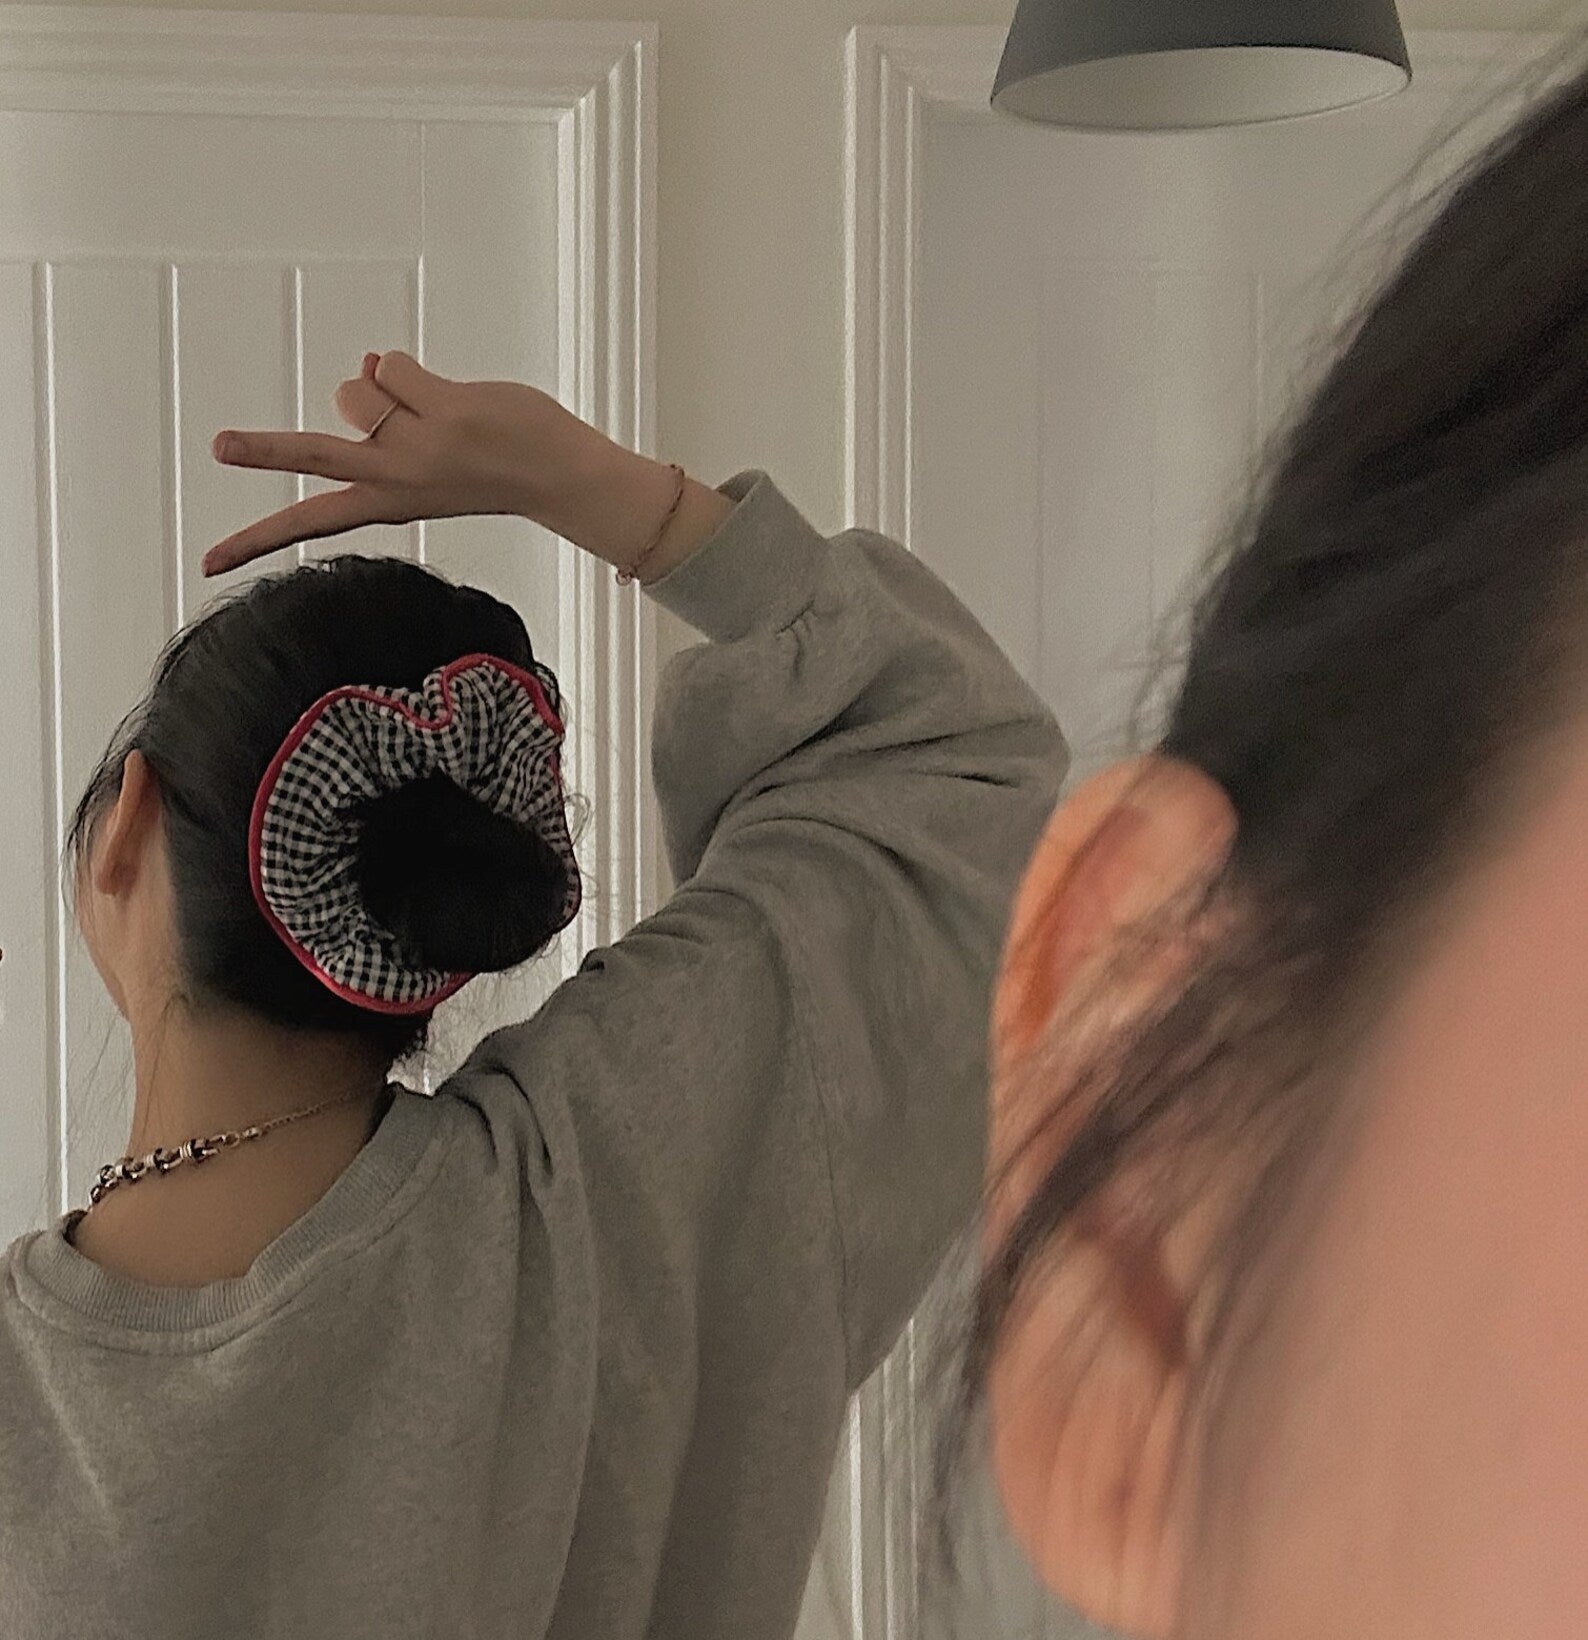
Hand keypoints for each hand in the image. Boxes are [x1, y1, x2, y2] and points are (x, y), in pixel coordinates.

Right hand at [201, 351, 609, 575]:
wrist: (559, 476)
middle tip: (217, 446)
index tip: (208, 562)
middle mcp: (395, 481)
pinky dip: (410, 371)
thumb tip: (366, 364)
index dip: (255, 539)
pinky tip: (449, 397)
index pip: (310, 522)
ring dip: (386, 386)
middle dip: (263, 451)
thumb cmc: (495, 464)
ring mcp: (417, 448)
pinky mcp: (442, 414)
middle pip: (313, 457)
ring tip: (434, 413)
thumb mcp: (429, 456)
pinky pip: (392, 365)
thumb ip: (390, 420)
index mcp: (387, 503)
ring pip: (357, 388)